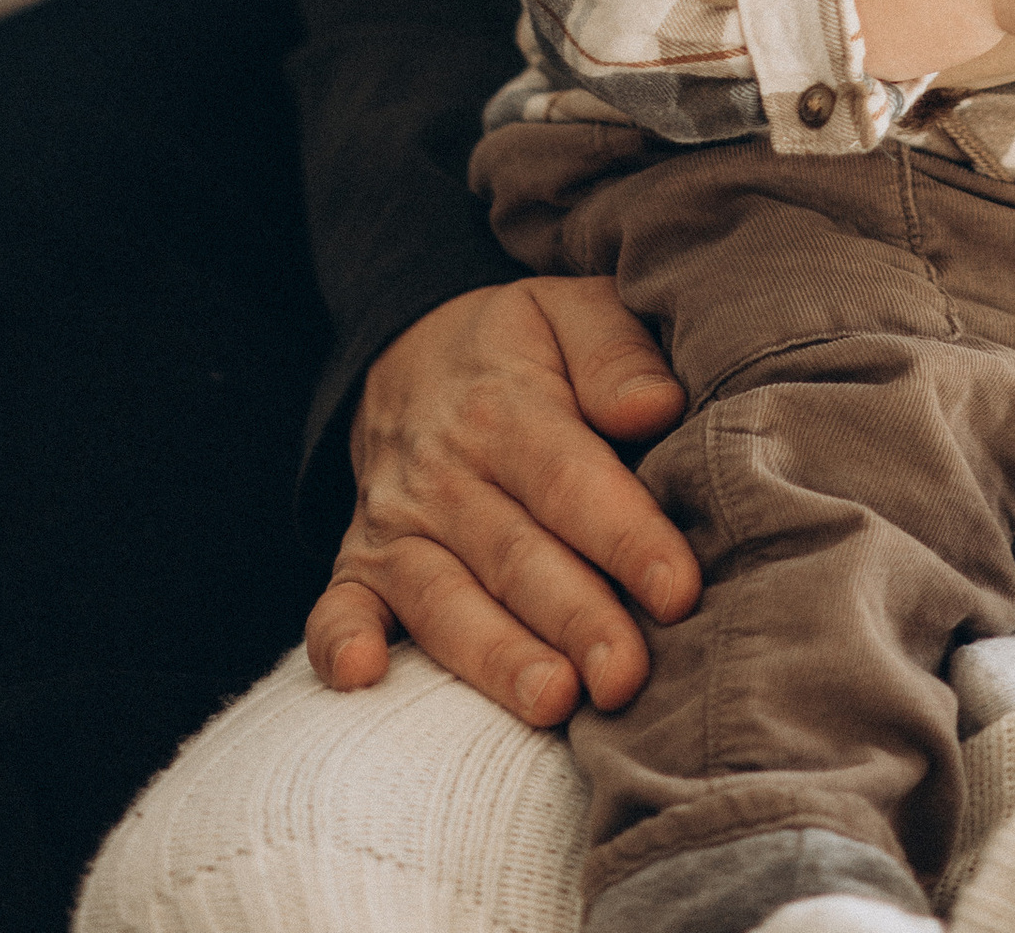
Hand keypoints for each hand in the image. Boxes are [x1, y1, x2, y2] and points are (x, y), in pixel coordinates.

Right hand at [306, 276, 698, 724]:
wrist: (412, 351)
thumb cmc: (523, 349)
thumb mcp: (571, 313)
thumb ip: (614, 354)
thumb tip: (656, 407)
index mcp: (509, 408)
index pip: (571, 479)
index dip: (626, 537)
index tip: (678, 591)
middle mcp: (446, 474)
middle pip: (515, 555)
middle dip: (574, 619)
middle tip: (626, 677)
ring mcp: (396, 526)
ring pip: (444, 599)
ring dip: (495, 656)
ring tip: (551, 702)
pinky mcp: (358, 567)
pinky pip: (336, 608)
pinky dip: (340, 642)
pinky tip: (363, 674)